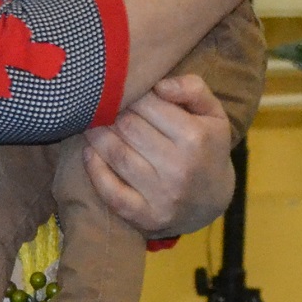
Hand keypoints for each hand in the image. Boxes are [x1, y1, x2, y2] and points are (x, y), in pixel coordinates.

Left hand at [82, 73, 234, 236]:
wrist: (212, 200)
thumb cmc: (207, 147)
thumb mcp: (213, 113)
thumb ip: (192, 89)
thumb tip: (159, 85)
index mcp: (195, 137)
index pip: (148, 104)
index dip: (130, 93)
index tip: (121, 89)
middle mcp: (179, 167)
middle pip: (129, 127)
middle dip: (111, 111)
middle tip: (101, 103)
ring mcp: (162, 195)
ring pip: (116, 155)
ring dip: (97, 135)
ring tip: (90, 122)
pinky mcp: (147, 217)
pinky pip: (112, 192)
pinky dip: (95, 170)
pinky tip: (89, 152)